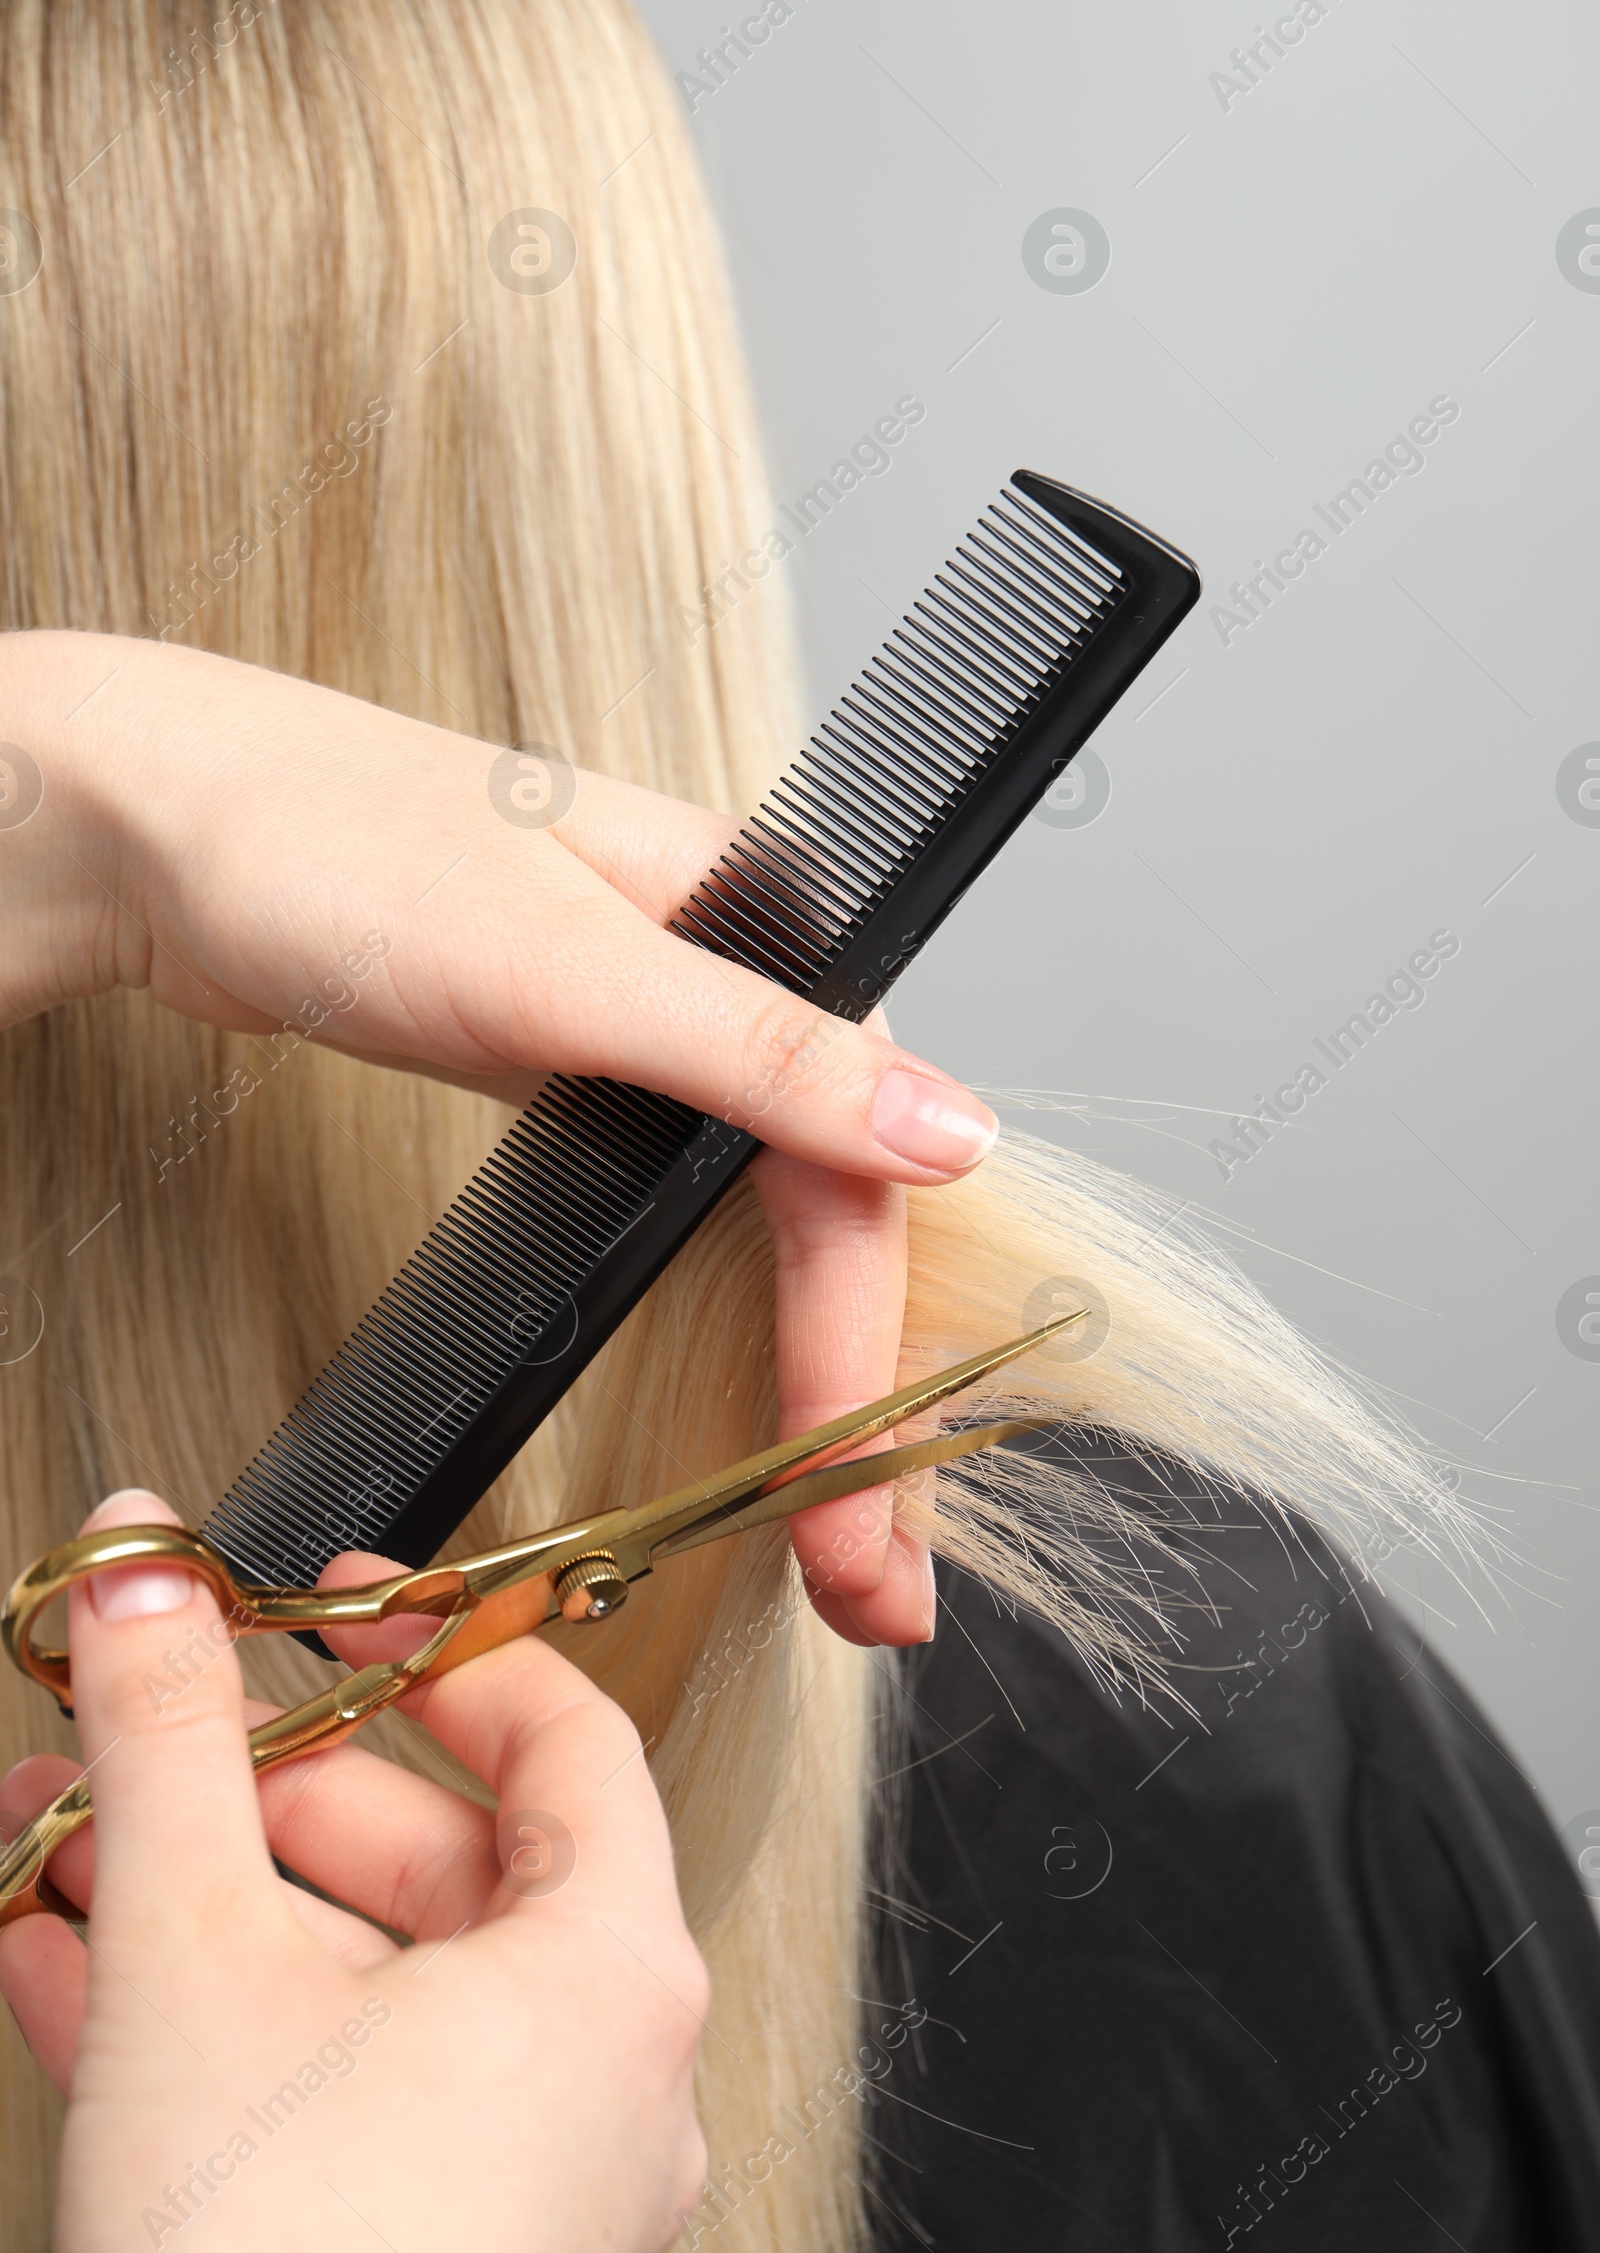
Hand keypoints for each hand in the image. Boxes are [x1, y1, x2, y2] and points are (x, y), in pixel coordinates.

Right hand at [0, 1491, 709, 2251]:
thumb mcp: (196, 1953)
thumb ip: (172, 1737)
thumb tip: (143, 1568)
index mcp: (607, 1974)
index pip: (565, 1739)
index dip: (446, 1654)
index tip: (344, 1612)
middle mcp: (601, 2081)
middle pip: (449, 1868)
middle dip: (274, 1799)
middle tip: (167, 1746)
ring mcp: (528, 2188)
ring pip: (368, 1994)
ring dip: (217, 1913)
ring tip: (82, 1854)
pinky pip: (337, 2106)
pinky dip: (223, 2032)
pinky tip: (77, 1986)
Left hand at [1, 633, 1000, 1642]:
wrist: (158, 818)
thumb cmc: (332, 849)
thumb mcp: (561, 966)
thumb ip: (764, 1056)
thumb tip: (950, 1132)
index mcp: (763, 926)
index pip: (854, 1181)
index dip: (862, 1360)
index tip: (854, 1510)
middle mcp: (730, 981)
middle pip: (836, 1221)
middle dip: (857, 1410)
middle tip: (864, 1582)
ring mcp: (657, 1028)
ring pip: (776, 1228)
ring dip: (811, 1380)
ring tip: (826, 1528)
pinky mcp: (585, 1068)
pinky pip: (697, 1215)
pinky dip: (735, 1320)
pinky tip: (752, 1396)